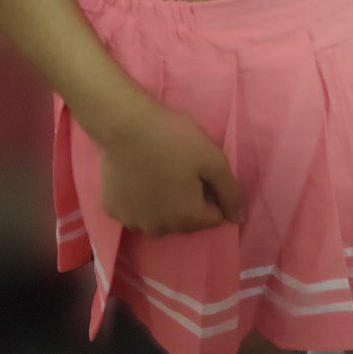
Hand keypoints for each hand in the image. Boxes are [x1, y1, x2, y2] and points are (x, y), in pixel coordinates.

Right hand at [99, 96, 247, 236]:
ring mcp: (133, 221)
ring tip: (158, 174)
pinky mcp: (113, 210)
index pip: (213, 217)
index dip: (211, 194)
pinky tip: (137, 178)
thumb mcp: (213, 160)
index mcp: (187, 218)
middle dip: (188, 202)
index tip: (200, 172)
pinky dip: (139, 201)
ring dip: (163, 205)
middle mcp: (160, 229)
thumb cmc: (173, 139)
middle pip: (186, 221)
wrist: (124, 124)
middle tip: (179, 170)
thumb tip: (239, 218)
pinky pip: (135, 212)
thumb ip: (230, 192)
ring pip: (159, 219)